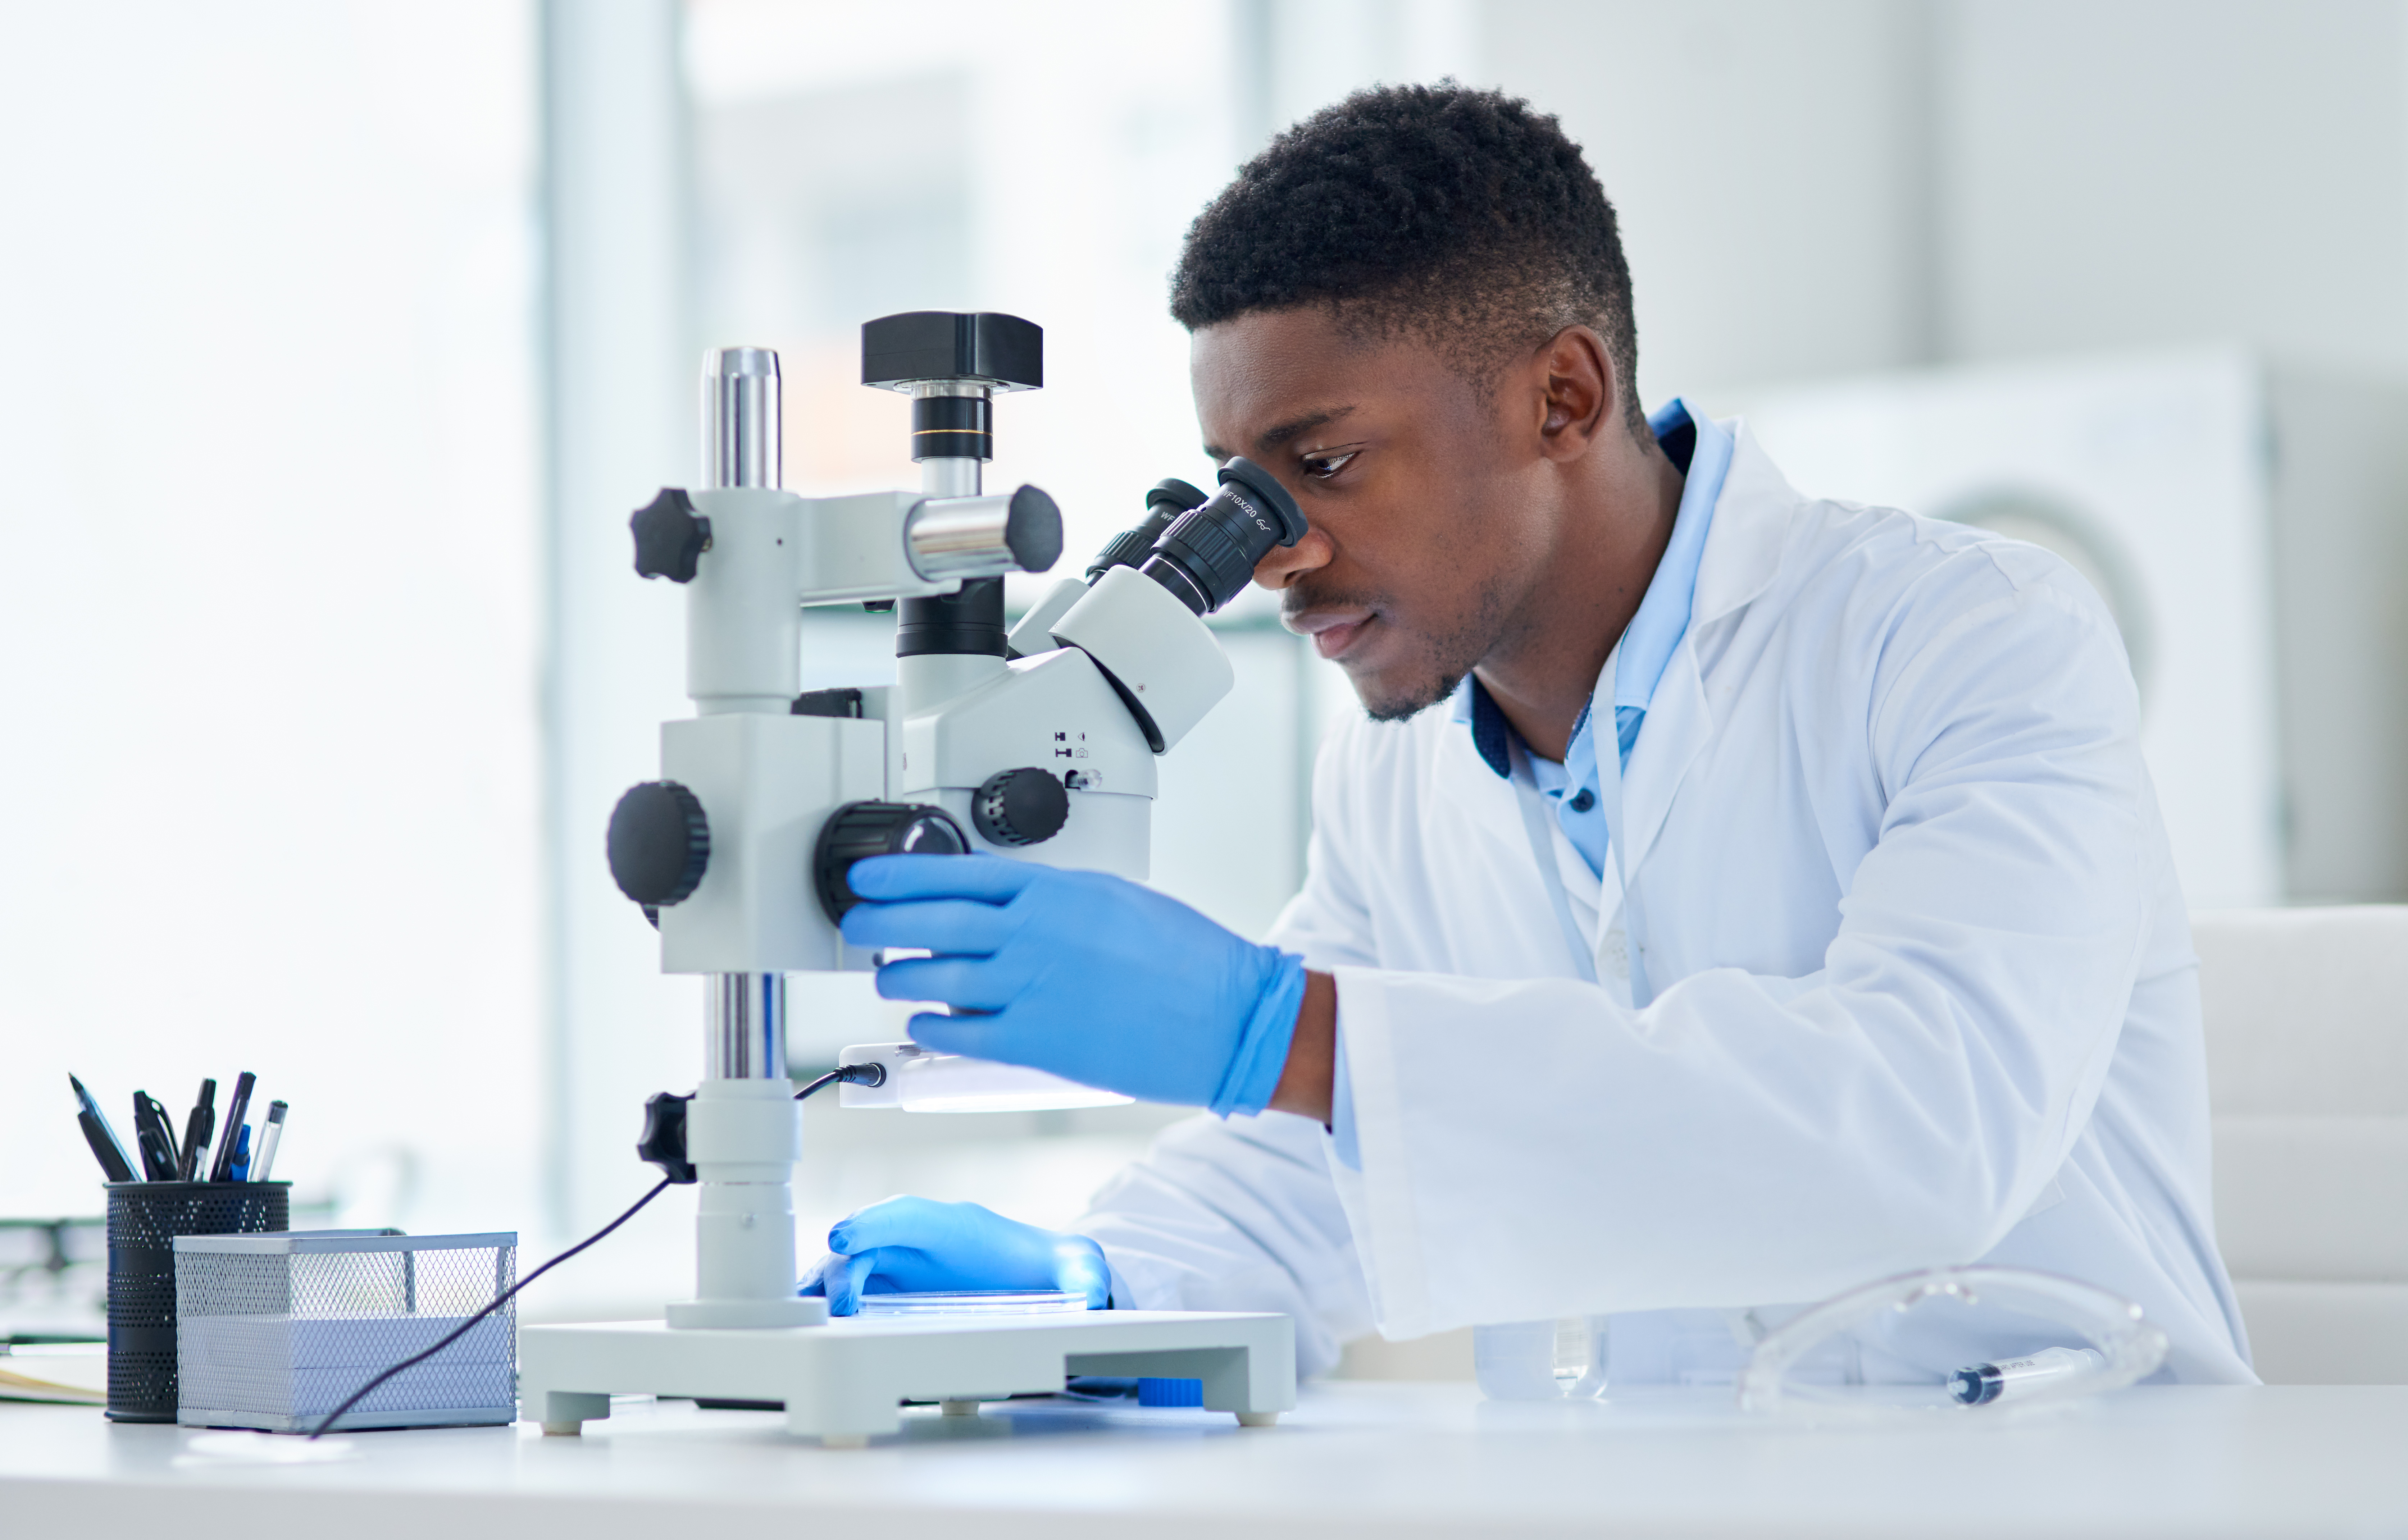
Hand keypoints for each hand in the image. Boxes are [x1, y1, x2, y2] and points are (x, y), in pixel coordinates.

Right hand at [798, 1195, 1109, 1315]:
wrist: (1040, 1276)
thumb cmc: (1045, 1267)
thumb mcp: (1075, 1267)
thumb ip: (1084, 1273)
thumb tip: (1091, 1290)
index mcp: (955, 1226)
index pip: (908, 1216)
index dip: (874, 1224)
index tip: (844, 1239)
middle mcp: (918, 1239)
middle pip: (867, 1243)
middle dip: (844, 1269)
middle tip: (840, 1307)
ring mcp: (898, 1262)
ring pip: (848, 1267)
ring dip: (826, 1288)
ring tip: (811, 1317)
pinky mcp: (886, 1288)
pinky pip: (847, 1289)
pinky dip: (826, 1302)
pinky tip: (809, 1321)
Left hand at [838, 854, 1307, 1113]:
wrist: (1228, 1015)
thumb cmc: (1187, 958)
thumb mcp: (1117, 900)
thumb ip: (1057, 900)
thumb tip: (1009, 905)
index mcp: (1055, 894)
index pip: (956, 875)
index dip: (900, 876)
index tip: (868, 876)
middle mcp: (1035, 936)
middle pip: (931, 922)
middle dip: (881, 922)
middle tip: (857, 923)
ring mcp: (1032, 988)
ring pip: (935, 977)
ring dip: (900, 975)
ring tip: (889, 975)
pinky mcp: (1036, 1042)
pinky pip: (960, 1032)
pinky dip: (930, 1024)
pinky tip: (921, 1020)